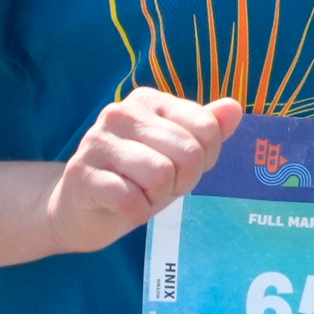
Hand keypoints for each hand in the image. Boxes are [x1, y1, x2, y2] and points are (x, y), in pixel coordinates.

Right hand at [43, 89, 243, 254]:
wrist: (79, 210)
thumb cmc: (133, 180)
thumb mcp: (176, 156)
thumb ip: (205, 130)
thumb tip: (234, 108)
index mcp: (148, 101)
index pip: (207, 127)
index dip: (203, 160)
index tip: (179, 170)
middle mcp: (120, 113)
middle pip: (188, 153)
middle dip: (181, 182)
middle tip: (157, 188)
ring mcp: (97, 142)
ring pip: (161, 174)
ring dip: (156, 197)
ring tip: (138, 194)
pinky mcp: (81, 175)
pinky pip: (131, 199)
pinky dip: (135, 212)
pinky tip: (120, 206)